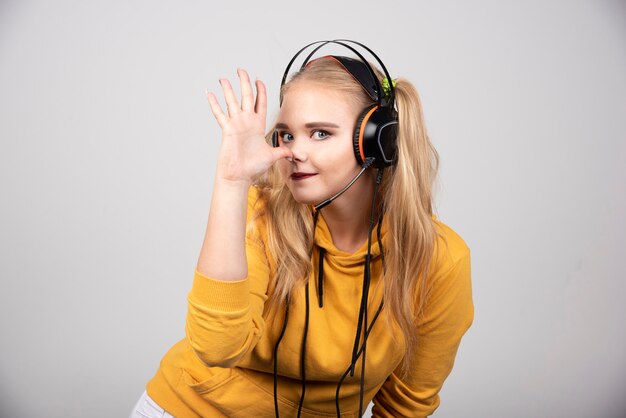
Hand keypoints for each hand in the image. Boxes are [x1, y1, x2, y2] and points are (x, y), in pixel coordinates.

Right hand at [206, 69, 291, 183]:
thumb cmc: (253, 168)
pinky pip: (219, 114)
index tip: (259, 80)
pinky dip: (214, 103)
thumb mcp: (272, 156)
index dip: (260, 91)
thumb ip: (283, 151)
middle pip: (246, 97)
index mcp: (257, 125)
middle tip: (241, 70)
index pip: (260, 103)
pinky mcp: (227, 129)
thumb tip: (295, 152)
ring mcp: (236, 124)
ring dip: (228, 90)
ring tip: (224, 78)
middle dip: (245, 83)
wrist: (239, 176)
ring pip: (232, 102)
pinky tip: (209, 93)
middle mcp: (246, 122)